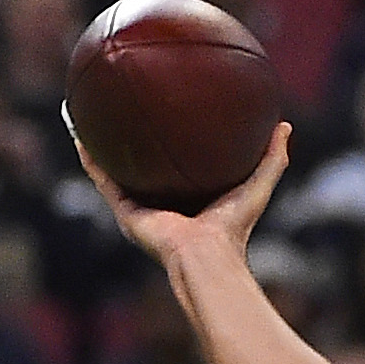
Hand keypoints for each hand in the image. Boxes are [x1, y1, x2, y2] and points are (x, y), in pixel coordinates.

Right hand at [73, 118, 291, 267]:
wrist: (206, 254)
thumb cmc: (233, 226)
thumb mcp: (258, 184)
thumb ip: (272, 158)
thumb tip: (284, 126)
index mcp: (190, 196)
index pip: (179, 165)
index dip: (173, 143)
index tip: (168, 114)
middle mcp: (163, 202)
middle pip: (144, 167)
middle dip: (134, 143)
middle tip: (126, 109)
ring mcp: (141, 207)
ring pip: (116, 171)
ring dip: (103, 146)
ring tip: (91, 116)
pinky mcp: (125, 212)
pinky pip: (103, 180)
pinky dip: (90, 159)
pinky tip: (79, 134)